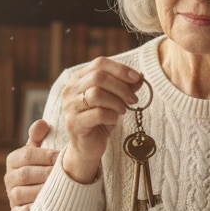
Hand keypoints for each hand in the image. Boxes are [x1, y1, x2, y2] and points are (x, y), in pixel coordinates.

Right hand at [4, 120, 56, 210]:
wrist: (43, 189)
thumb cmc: (44, 165)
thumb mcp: (41, 150)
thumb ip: (39, 136)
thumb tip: (42, 123)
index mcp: (13, 159)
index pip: (27, 155)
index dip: (46, 155)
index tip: (62, 156)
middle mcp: (8, 177)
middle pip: (26, 174)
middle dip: (47, 174)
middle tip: (66, 174)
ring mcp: (11, 195)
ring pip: (22, 193)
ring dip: (42, 191)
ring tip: (60, 189)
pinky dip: (31, 210)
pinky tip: (46, 207)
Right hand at [59, 58, 143, 182]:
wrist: (87, 147)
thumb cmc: (100, 120)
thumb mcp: (115, 100)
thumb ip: (125, 86)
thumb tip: (139, 76)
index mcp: (78, 78)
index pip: (99, 63)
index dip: (120, 69)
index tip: (137, 78)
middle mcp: (70, 89)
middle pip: (98, 77)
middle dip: (121, 87)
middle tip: (133, 99)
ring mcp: (70, 106)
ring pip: (96, 94)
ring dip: (116, 102)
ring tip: (122, 110)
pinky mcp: (74, 123)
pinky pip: (98, 113)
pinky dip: (111, 116)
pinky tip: (114, 120)